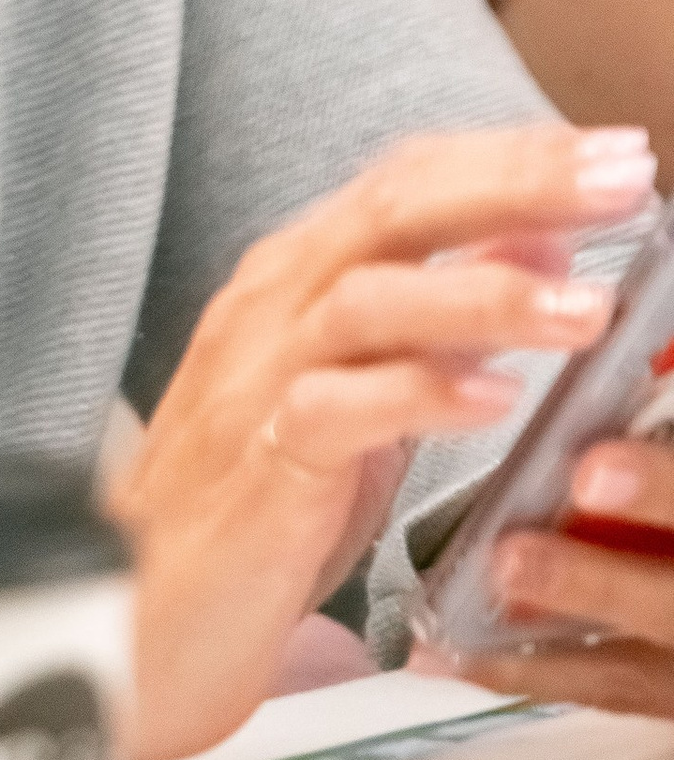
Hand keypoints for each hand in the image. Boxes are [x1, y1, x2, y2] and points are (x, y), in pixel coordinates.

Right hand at [109, 124, 654, 759]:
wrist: (138, 605)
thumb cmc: (252, 504)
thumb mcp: (363, 394)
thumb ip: (438, 322)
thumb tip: (538, 249)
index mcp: (298, 277)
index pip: (408, 179)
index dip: (514, 159)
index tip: (616, 154)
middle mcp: (275, 305)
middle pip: (394, 208)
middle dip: (516, 186)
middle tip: (621, 178)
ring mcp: (258, 376)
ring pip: (368, 298)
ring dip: (485, 294)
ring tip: (586, 309)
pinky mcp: (258, 460)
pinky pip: (336, 409)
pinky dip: (419, 395)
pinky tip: (492, 400)